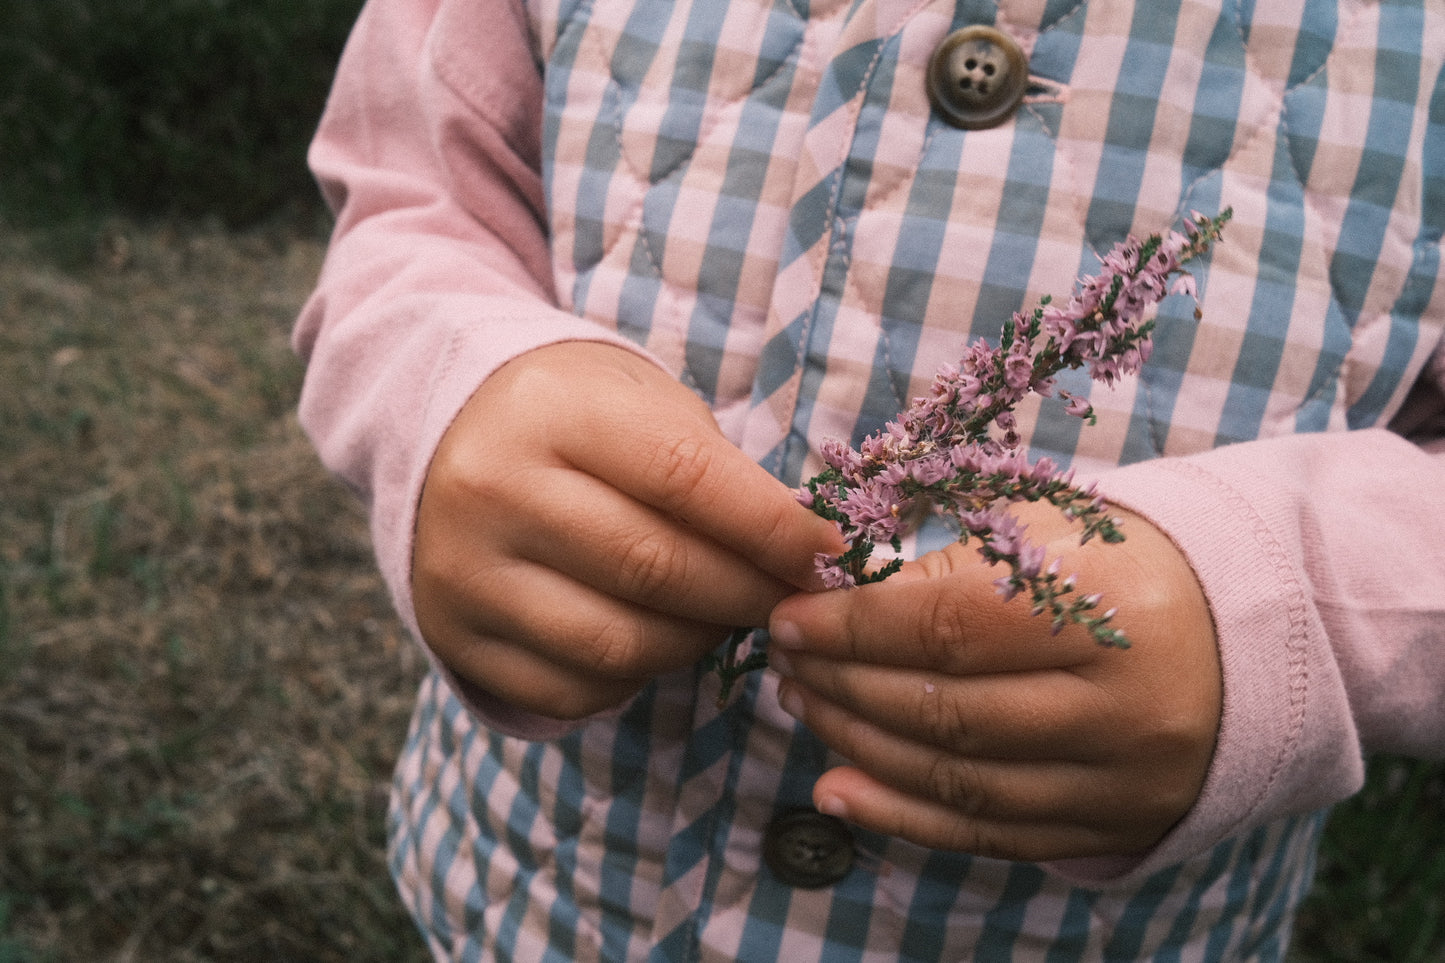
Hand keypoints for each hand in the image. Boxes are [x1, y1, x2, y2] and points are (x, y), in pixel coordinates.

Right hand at [413, 342, 842, 718]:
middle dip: (747, 594)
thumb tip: (806, 559)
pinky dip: (633, 680)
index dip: (770, 528)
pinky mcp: (453, 634)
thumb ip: (718, 475)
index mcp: (552, 412)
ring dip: (697, 643)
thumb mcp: (643, 405)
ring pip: (615, 643)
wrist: (448, 432)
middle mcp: (494, 490)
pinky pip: (569, 689)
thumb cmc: (576, 415)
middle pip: (653, 569)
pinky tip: (655, 641)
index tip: (829, 555)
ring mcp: (463, 570)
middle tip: (793, 600)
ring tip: (725, 618)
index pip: (684, 478)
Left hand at [767, 503, 1221, 861]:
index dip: (855, 625)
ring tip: (803, 703)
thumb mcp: (1053, 531)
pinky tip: (836, 789)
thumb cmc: (1126, 568)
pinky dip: (901, 817)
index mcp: (1109, 607)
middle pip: (949, 710)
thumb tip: (835, 583)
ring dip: (859, 745)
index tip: (790, 615)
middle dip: (845, 684)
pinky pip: (988, 835)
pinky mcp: (1111, 827)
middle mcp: (1121, 704)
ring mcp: (1119, 779)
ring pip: (959, 779)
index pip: (952, 626)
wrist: (1248, 640)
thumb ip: (950, 556)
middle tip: (787, 659)